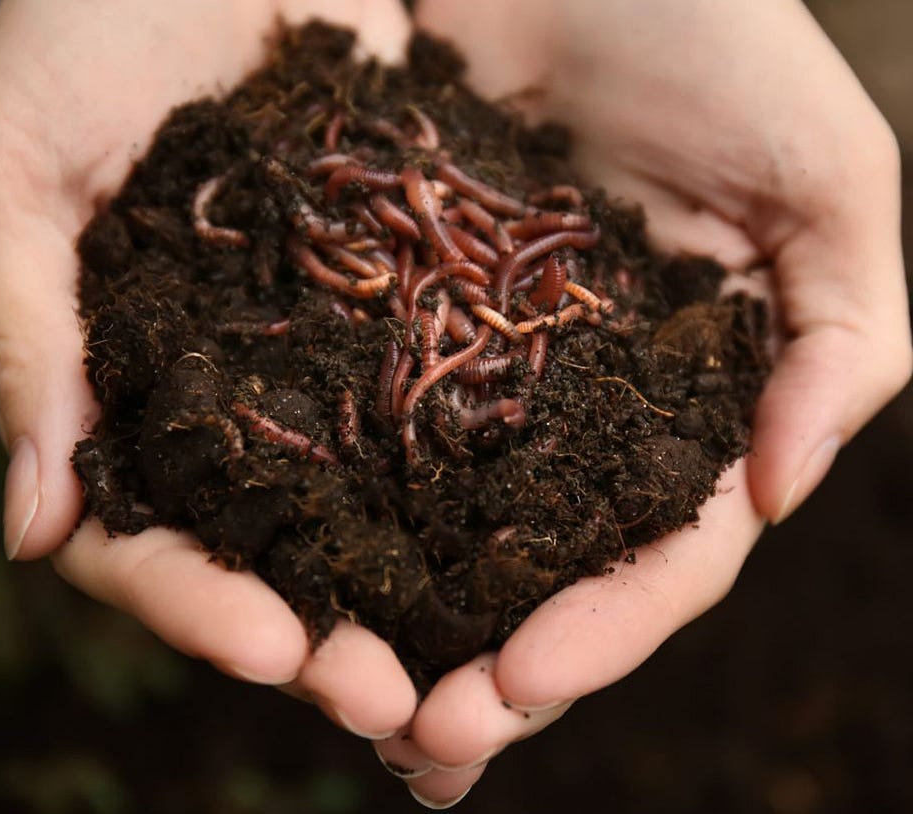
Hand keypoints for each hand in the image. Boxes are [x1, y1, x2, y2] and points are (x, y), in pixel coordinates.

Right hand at [0, 0, 417, 741]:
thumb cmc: (84, 26)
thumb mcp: (14, 170)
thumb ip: (28, 338)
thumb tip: (31, 527)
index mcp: (119, 389)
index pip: (140, 538)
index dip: (195, 603)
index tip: (270, 649)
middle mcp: (225, 398)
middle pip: (269, 553)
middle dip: (325, 634)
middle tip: (396, 705)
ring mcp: (319, 362)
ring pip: (365, 509)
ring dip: (414, 593)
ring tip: (477, 668)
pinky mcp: (404, 307)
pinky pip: (443, 408)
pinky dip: (483, 481)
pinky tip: (534, 539)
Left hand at [386, 0, 910, 804]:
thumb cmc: (716, 38)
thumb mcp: (825, 180)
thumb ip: (841, 340)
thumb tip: (783, 494)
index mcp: (698, 399)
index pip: (664, 549)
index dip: (605, 627)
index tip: (522, 683)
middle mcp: (595, 407)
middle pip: (552, 566)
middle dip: (496, 663)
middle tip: (421, 744)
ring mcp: (496, 372)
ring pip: (457, 525)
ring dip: (411, 620)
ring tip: (351, 701)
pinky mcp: (409, 322)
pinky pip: (373, 426)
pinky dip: (345, 507)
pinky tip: (299, 577)